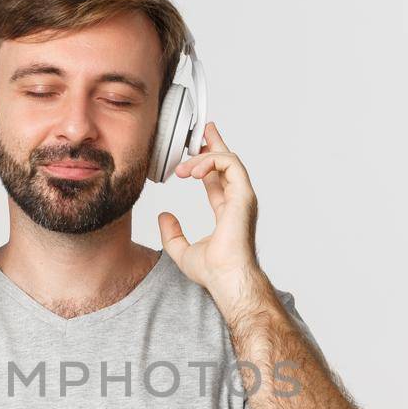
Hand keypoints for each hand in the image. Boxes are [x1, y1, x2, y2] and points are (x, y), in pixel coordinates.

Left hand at [157, 122, 264, 304]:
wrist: (226, 279)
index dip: (208, 161)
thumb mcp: (181, 250)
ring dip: (203, 157)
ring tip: (183, 169)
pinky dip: (211, 161)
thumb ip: (171, 233)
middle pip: (228, 163)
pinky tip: (193, 170)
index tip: (198, 146)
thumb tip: (163, 216)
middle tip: (203, 129)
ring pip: (228, 160)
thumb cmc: (213, 272)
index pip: (219, 178)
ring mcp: (243, 197)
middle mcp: (237, 201)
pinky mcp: (244, 195)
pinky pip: (230, 164)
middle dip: (214, 143)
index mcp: (227, 211)